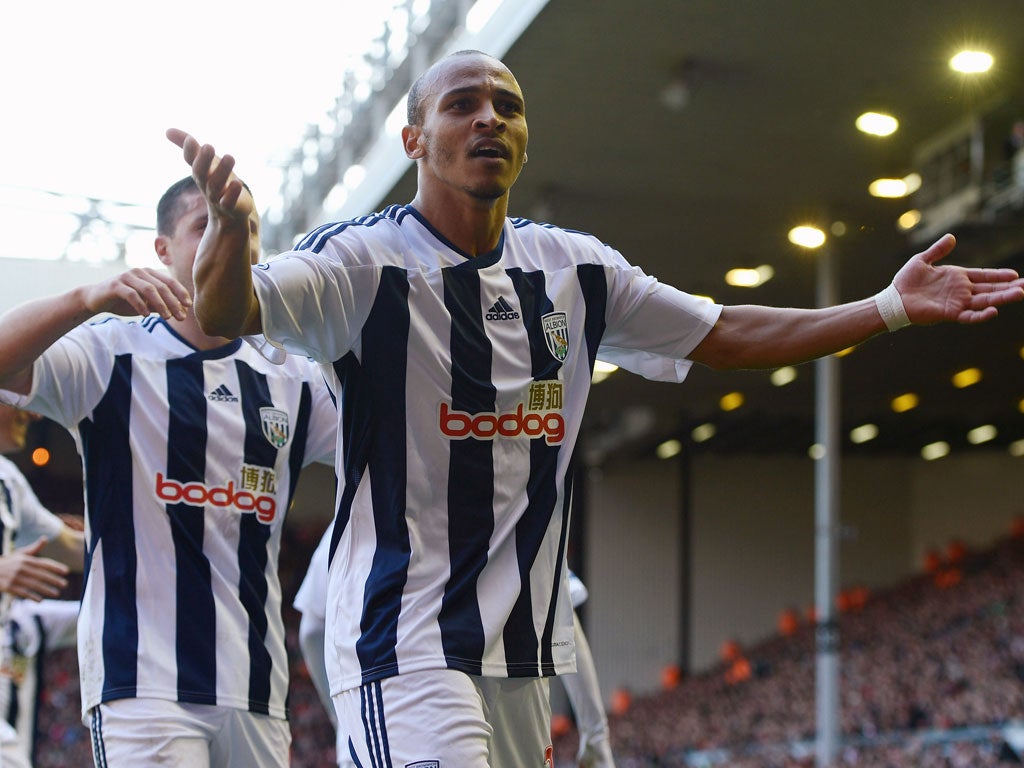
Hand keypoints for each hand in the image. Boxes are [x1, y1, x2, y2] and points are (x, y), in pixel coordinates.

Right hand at [0, 537, 69, 600]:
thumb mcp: (20, 554)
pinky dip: (32, 597)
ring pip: (34, 585)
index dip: (56, 567)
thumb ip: (34, 548)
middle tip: (65, 584)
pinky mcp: (8, 587)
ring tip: (56, 594)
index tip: (66, 571)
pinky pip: (23, 593)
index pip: (44, 563)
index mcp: (26, 559)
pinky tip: (40, 600)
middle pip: (41, 575)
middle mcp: (21, 568)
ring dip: (46, 590)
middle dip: (54, 580)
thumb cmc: (8, 562)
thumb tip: (45, 538)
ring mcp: (14, 578)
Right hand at [81, 268, 191, 320]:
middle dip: (173, 302)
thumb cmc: (123, 302)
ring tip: (168, 318)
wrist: (95, 299)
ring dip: (161, 305)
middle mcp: (139, 272)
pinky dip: (141, 305)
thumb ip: (160, 305)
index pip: (169, 281)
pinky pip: (132, 294)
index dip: (180, 293)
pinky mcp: (115, 285)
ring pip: (149, 289)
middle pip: (162, 286)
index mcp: (148, 273)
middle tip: (181, 317)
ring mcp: (127, 276)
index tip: (188, 306)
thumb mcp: (145, 304)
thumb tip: (181, 311)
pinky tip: (147, 315)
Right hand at [166, 128, 254, 224]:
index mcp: (199, 171)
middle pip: (201, 173)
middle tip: (208, 146)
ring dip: (222, 171)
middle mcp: (205, 184)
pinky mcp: (230, 207)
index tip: (190, 139)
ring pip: (216, 185)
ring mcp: (217, 197)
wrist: (230, 212)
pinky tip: (237, 183)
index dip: (190, 151)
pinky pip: (228, 201)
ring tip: (230, 157)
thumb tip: (167, 131)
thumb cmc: (216, 181)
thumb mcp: (205, 162)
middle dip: (203, 160)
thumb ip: (190, 148)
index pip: (191, 161)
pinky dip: (232, 193)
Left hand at [894, 234, 1023, 324]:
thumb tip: (952, 237)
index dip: (998, 276)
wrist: (893, 298)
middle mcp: (960, 291)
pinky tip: (994, 311)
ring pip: (984, 301)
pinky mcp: (949, 313)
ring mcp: (956, 302)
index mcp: (957, 277)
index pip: (983, 276)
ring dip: (1002, 298)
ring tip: (1020, 294)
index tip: (1015, 275)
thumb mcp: (922, 260)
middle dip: (1008, 288)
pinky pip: (969, 315)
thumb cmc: (906, 280)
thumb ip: (938, 250)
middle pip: (989, 289)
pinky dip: (981, 314)